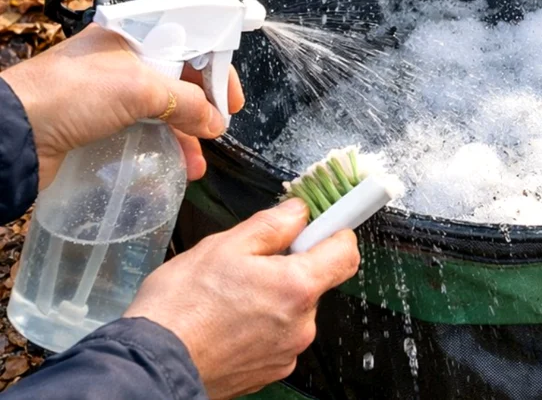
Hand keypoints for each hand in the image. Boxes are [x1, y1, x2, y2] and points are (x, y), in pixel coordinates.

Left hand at [0, 24, 244, 187]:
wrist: (12, 134)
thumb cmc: (68, 95)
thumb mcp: (138, 88)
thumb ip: (186, 102)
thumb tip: (216, 122)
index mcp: (130, 35)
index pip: (189, 41)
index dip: (216, 67)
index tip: (232, 98)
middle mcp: (121, 60)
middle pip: (179, 77)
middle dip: (203, 106)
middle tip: (219, 129)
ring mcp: (108, 93)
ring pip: (163, 109)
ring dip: (187, 134)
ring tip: (198, 160)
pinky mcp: (98, 123)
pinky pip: (143, 131)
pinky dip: (165, 146)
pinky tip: (178, 164)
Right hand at [124, 199, 359, 399]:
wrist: (152, 364)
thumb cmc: (180, 308)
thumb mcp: (224, 246)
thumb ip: (271, 225)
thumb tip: (298, 212)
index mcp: (297, 286)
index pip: (346, 254)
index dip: (336, 234)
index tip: (323, 226)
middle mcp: (301, 323)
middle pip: (316, 283)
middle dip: (291, 269)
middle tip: (252, 265)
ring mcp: (288, 351)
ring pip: (295, 311)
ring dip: (274, 300)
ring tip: (231, 298)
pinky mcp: (272, 371)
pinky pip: (279, 337)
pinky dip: (262, 327)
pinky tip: (229, 323)